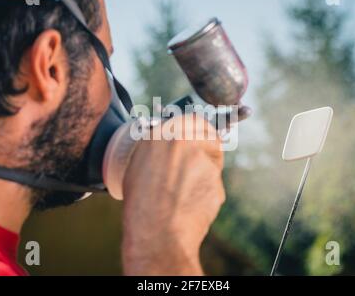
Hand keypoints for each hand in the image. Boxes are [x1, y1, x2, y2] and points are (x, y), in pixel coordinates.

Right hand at [121, 114, 225, 275]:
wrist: (155, 235)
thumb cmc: (141, 206)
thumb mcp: (138, 167)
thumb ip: (157, 149)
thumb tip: (169, 145)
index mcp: (159, 134)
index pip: (191, 118)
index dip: (198, 129)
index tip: (201, 136)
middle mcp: (182, 140)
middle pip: (209, 133)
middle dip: (208, 145)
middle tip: (201, 162)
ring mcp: (201, 159)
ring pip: (214, 158)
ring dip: (208, 169)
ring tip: (188, 191)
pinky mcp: (216, 178)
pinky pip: (215, 181)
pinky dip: (208, 190)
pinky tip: (192, 204)